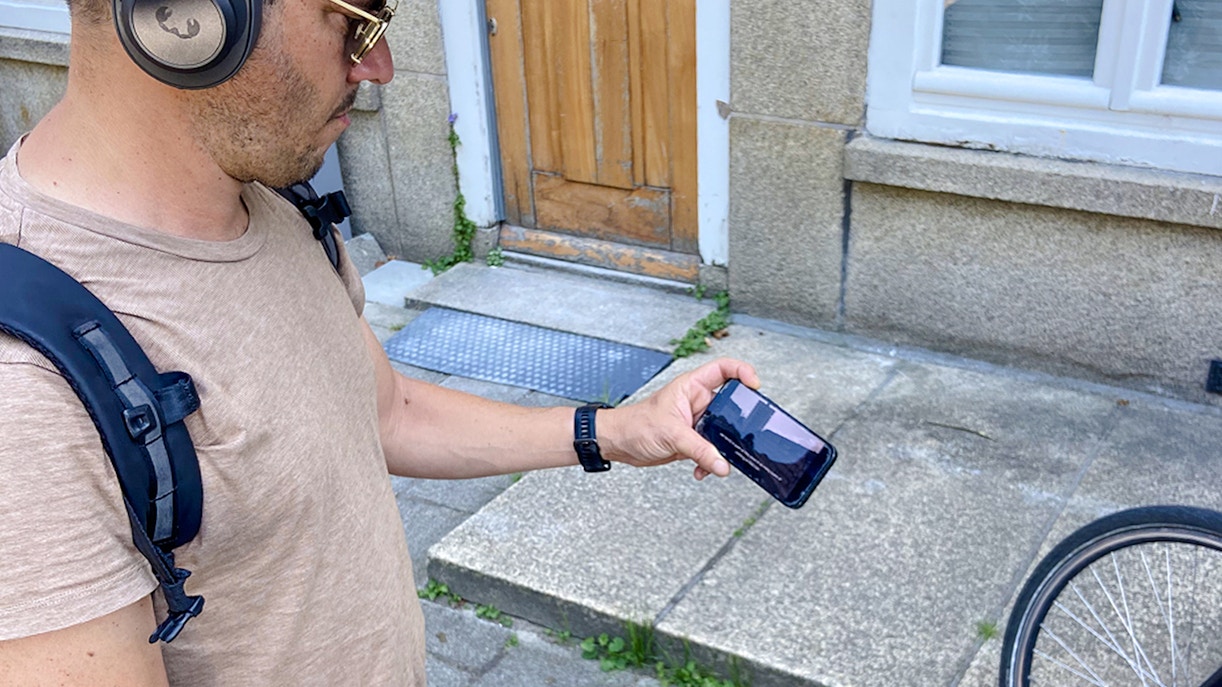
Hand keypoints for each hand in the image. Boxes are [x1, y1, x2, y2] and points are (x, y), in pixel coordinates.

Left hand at [598, 358, 759, 479]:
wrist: (619, 443)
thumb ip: (700, 450)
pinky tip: (701, 469)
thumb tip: (722, 464)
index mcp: (692, 387)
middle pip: (730, 403)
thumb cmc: (636, 425)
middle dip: (739, 419)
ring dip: (723, 447)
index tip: (755, 385)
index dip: (742, 372)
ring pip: (723, 431)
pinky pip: (711, 449)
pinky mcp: (693, 439)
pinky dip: (710, 461)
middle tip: (746, 430)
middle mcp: (697, 401)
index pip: (723, 369)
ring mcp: (697, 421)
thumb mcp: (671, 435)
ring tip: (720, 458)